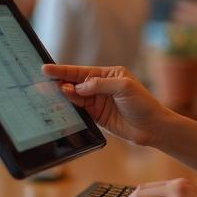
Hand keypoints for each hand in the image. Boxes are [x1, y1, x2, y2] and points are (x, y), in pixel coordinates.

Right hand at [41, 64, 172, 146]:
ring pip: (75, 97)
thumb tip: (78, 87)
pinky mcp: (97, 116)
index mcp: (109, 74)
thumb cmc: (143, 104)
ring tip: (52, 94)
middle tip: (44, 82)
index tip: (46, 69)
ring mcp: (98, 101)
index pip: (82, 71)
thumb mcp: (124, 88)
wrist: (153, 127)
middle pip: (75, 83)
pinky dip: (70, 108)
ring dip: (64, 96)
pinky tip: (62, 105)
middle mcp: (101, 86)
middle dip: (60, 82)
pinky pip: (79, 110)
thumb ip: (100, 85)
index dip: (64, 70)